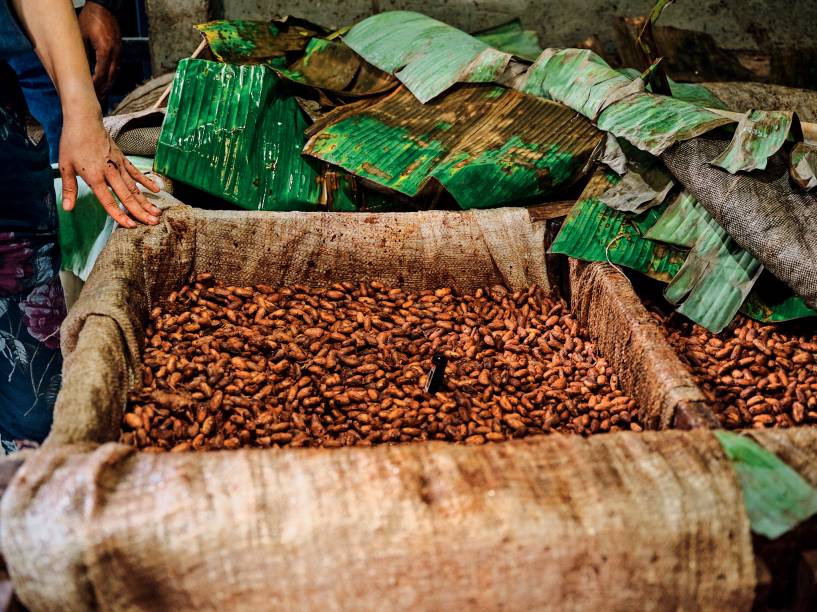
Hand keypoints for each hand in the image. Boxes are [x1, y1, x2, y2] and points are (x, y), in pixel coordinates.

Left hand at [59, 112, 160, 227]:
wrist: (84, 120)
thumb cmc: (72, 143)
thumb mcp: (65, 166)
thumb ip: (69, 189)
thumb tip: (68, 209)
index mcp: (95, 176)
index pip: (109, 200)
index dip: (119, 215)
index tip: (131, 226)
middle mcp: (110, 172)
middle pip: (127, 196)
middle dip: (140, 211)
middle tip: (153, 223)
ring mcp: (119, 165)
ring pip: (135, 187)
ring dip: (146, 201)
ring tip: (157, 213)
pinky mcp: (123, 159)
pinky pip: (136, 173)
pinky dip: (147, 182)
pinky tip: (157, 190)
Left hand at [77, 2, 120, 96]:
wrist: (105, 8)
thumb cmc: (91, 19)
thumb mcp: (80, 36)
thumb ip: (81, 53)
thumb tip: (77, 70)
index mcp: (105, 51)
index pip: (101, 75)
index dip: (95, 86)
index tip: (88, 94)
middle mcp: (114, 54)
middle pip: (110, 78)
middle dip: (102, 90)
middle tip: (94, 100)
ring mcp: (118, 53)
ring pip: (114, 75)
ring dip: (107, 85)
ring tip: (100, 95)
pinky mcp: (119, 52)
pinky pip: (115, 69)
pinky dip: (110, 77)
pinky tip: (105, 82)